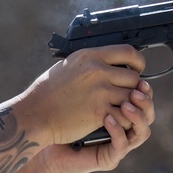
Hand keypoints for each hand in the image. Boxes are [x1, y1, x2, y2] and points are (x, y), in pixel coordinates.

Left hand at [0, 79, 152, 172]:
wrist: (43, 138)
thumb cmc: (59, 114)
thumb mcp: (79, 90)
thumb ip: (95, 77)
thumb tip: (106, 52)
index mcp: (120, 110)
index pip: (143, 98)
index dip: (144, 86)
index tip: (139, 71)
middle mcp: (124, 127)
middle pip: (149, 113)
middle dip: (145, 100)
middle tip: (135, 89)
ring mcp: (118, 143)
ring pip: (143, 131)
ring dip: (137, 116)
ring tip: (126, 104)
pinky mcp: (109, 157)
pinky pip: (122, 144)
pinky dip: (118, 131)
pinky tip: (108, 118)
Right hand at [20, 45, 145, 147]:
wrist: (34, 115)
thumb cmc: (45, 93)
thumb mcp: (67, 67)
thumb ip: (88, 63)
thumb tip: (104, 62)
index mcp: (89, 57)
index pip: (128, 52)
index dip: (138, 62)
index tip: (137, 69)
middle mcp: (97, 71)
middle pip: (133, 77)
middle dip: (132, 88)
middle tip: (125, 95)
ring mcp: (100, 92)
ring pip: (132, 97)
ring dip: (130, 105)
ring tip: (122, 109)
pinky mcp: (100, 112)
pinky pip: (124, 115)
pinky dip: (123, 119)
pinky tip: (115, 120)